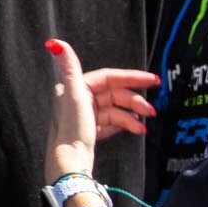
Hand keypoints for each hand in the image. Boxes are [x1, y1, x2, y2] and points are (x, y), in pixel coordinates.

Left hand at [44, 38, 155, 182]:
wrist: (69, 163)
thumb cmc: (70, 128)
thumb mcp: (73, 94)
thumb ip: (69, 67)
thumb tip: (54, 43)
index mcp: (76, 88)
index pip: (109, 77)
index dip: (132, 77)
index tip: (152, 80)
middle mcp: (79, 100)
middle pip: (115, 94)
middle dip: (135, 100)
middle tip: (152, 109)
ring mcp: (85, 117)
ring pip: (115, 110)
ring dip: (132, 115)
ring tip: (145, 123)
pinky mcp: (90, 132)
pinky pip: (112, 124)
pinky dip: (124, 125)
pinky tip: (136, 129)